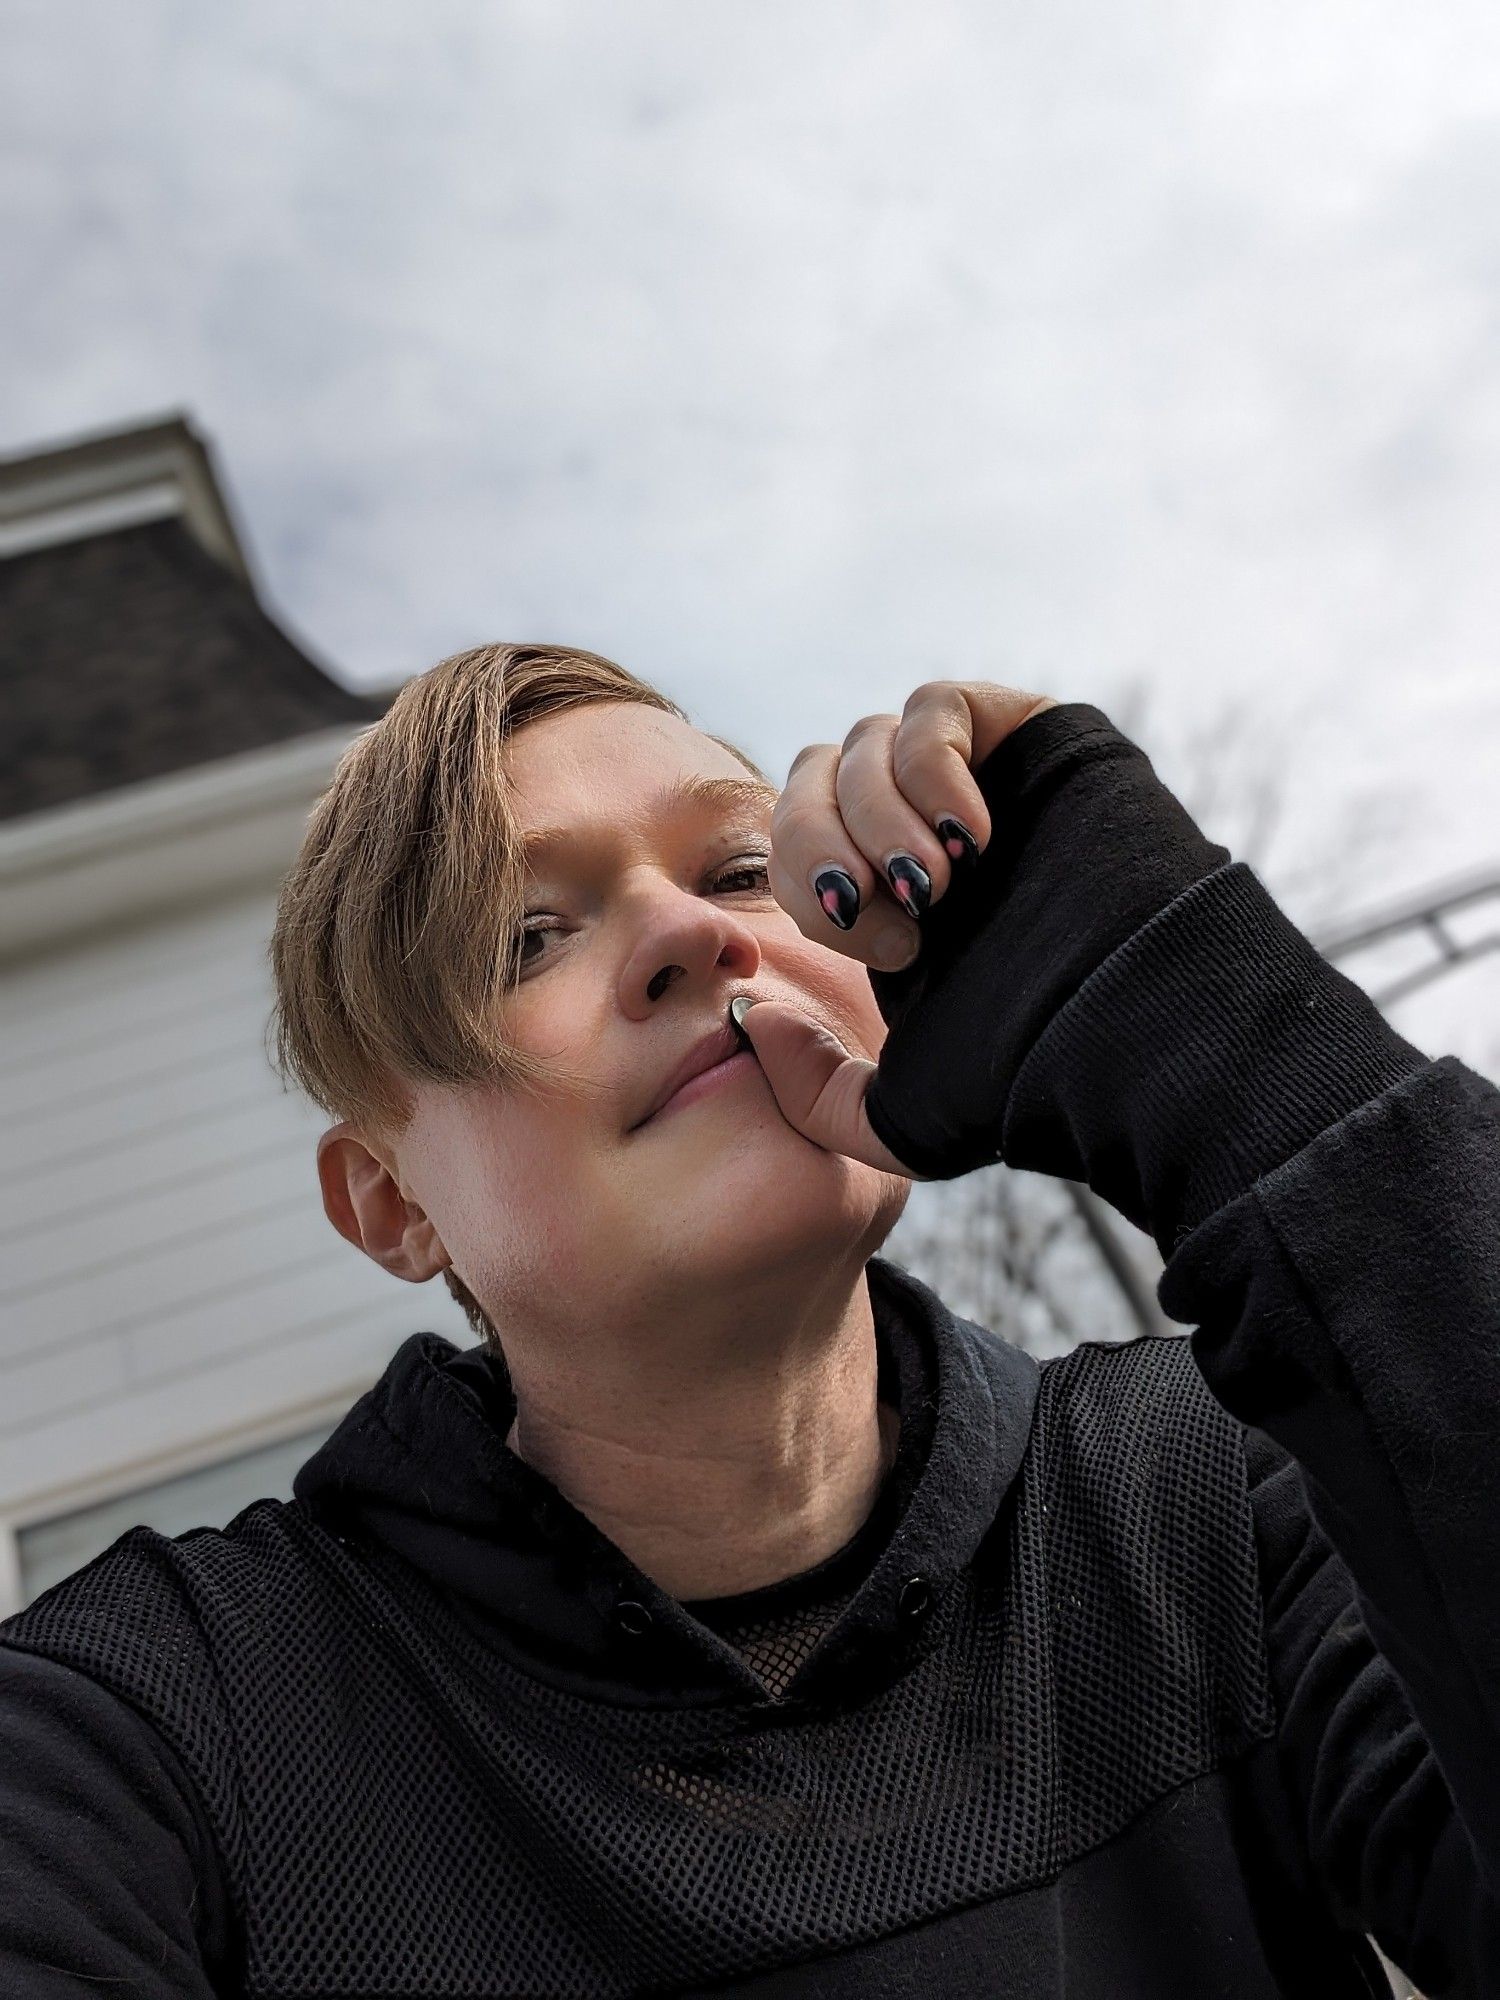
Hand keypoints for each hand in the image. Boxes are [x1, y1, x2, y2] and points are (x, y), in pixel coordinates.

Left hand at [734, 680, 1056, 1176]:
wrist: (1136, 1029)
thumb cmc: (1031, 1075)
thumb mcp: (896, 1115)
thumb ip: (812, 1091)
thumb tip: (750, 1019)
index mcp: (881, 902)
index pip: (791, 845)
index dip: (810, 885)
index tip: (889, 948)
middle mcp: (916, 832)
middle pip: (808, 779)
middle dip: (828, 846)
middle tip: (901, 912)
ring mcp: (969, 777)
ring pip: (863, 742)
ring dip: (880, 815)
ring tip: (940, 883)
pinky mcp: (1022, 731)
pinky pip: (933, 708)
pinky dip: (931, 766)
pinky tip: (970, 835)